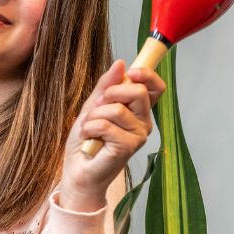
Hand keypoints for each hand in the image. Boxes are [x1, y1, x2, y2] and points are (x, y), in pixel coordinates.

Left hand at [59, 59, 165, 210]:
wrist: (78, 169)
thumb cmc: (86, 140)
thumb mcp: (93, 106)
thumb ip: (106, 86)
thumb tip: (121, 63)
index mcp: (138, 110)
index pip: (155, 87)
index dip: (147, 74)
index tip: (131, 73)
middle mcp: (143, 122)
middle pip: (138, 92)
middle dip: (110, 93)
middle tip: (97, 108)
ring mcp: (138, 136)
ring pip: (117, 109)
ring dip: (94, 116)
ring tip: (89, 129)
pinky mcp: (128, 147)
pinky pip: (106, 125)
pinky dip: (90, 128)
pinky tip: (89, 139)